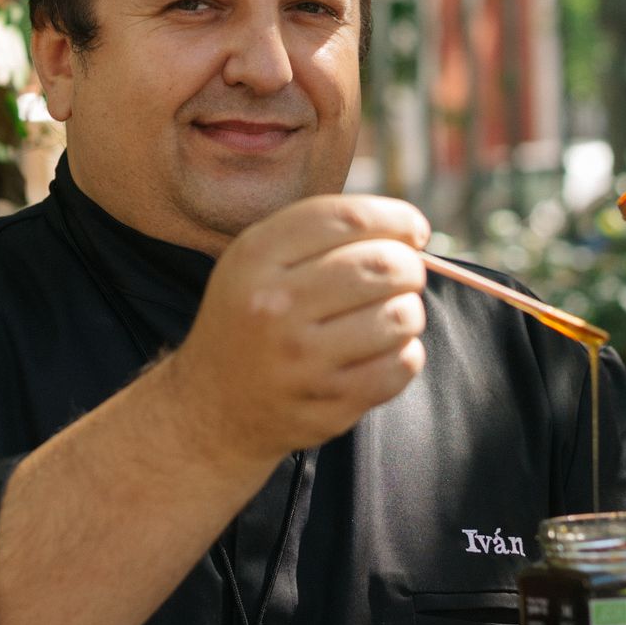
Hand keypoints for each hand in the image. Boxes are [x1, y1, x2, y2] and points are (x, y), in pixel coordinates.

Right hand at [169, 193, 429, 464]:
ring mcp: (302, 361)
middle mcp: (275, 306)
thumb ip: (320, 232)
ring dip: (407, 311)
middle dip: (409, 266)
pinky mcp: (328, 403)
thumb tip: (410, 231)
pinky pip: (402, 364)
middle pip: (384, 264)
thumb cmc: (251, 319)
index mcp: (256, 258)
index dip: (398, 218)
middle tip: (402, 276)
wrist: (212, 406)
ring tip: (386, 316)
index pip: (350, 218)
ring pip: (402, 315)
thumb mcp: (257, 261)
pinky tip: (378, 352)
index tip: (413, 231)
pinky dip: (404, 353)